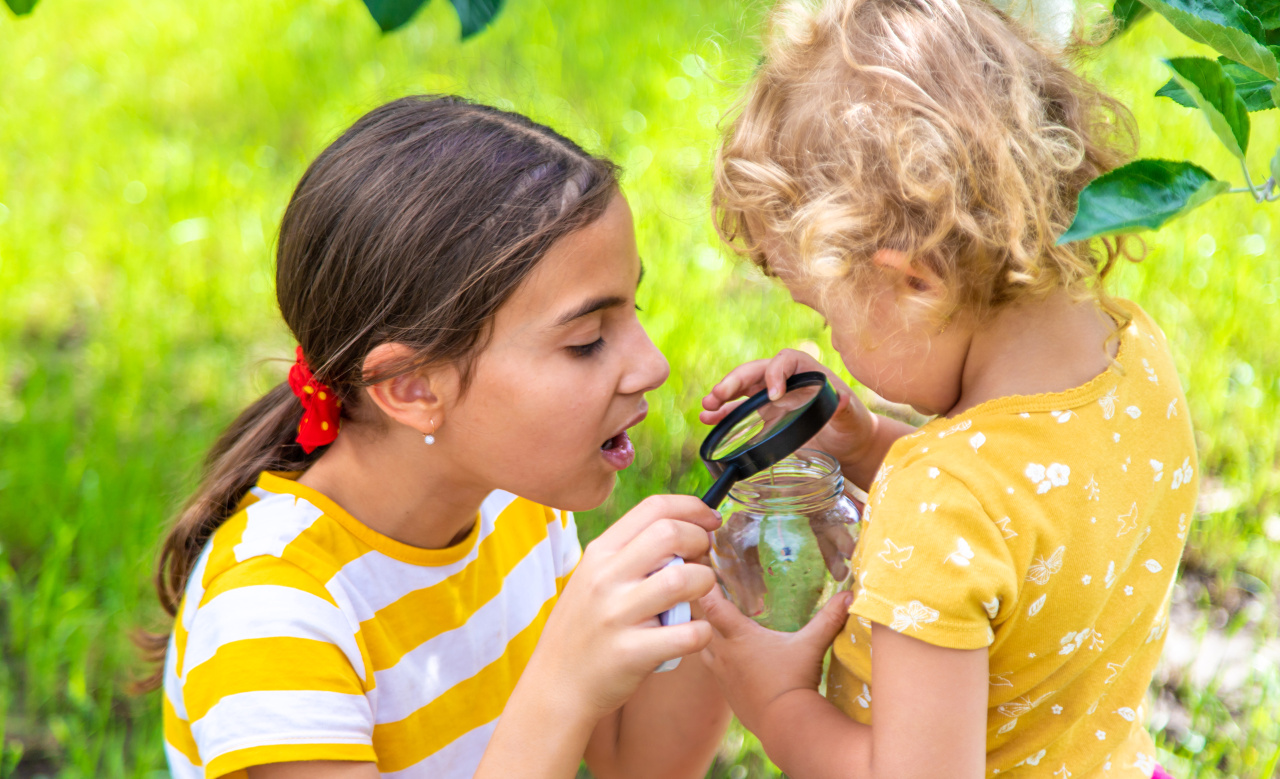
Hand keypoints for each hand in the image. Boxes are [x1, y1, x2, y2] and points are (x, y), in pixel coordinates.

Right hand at [528, 495, 721, 719]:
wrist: (556, 685)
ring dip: (705, 584)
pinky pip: (689, 633)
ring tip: (698, 596)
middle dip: (701, 542)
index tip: (710, 521)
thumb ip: (631, 554)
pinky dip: (702, 631)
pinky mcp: (631, 652)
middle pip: (670, 534)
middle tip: (704, 560)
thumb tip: (684, 530)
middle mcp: (605, 578)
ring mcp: (617, 615)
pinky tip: (693, 633)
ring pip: (684, 580)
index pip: (653, 508)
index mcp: (599, 553)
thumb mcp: (593, 578)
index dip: (692, 508)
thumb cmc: (585, 628)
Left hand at [697, 585, 852, 735]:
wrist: (785, 726)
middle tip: (710, 596)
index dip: (706, 588)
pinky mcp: (727, 693)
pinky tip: (732, 659)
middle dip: (704, 609)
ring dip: (708, 636)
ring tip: (718, 626)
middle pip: (701, 624)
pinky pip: (714, 670)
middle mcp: (725, 654)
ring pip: (704, 648)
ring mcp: (722, 675)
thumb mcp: (811, 646)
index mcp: (740, 637)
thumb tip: (850, 595)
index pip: (712, 605)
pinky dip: (717, 659)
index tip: (703, 575)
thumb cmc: (795, 682)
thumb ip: (828, 619)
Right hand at [700, 349, 877, 472]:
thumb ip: (845, 408)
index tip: (774, 396)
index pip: (785, 360)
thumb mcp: (851, 417)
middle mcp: (785, 379)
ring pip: (741, 389)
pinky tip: (707, 418)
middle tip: (718, 395)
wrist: (847, 443)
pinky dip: (722, 413)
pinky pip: (738, 410)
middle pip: (755, 371)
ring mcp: (771, 397)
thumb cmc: (852, 424)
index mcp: (807, 370)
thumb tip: (842, 399)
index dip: (775, 373)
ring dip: (722, 396)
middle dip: (734, 381)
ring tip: (706, 408)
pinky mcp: (763, 415)